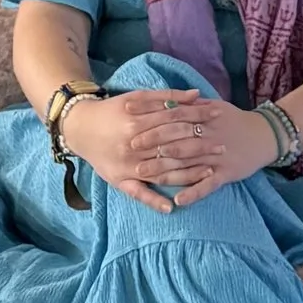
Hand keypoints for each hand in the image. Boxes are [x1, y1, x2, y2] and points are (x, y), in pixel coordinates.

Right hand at [61, 89, 265, 211]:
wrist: (79, 128)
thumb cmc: (112, 110)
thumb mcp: (137, 97)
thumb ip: (166, 96)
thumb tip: (196, 95)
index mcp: (138, 121)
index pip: (176, 120)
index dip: (198, 118)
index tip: (219, 118)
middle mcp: (134, 145)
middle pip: (173, 146)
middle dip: (200, 146)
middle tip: (223, 147)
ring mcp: (127, 165)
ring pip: (162, 170)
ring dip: (188, 173)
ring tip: (211, 171)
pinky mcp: (120, 180)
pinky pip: (138, 194)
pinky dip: (154, 201)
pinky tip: (172, 207)